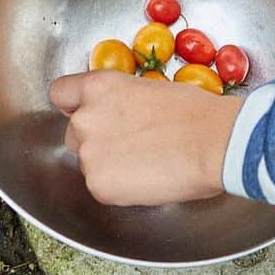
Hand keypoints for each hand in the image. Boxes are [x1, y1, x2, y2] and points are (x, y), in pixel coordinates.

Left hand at [49, 70, 243, 206]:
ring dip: (107, 164)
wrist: (214, 141)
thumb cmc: (194, 112)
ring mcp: (89, 153)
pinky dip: (118, 187)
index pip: (60, 93)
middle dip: (95, 139)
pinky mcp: (98, 185)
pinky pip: (101, 187)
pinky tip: (146, 179)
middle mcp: (85, 117)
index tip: (86, 112)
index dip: (73, 105)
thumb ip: (121, 100)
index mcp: (99, 87)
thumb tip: (121, 114)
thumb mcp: (149, 88)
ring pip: (88, 162)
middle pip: (74, 132)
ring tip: (144, 164)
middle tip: (129, 144)